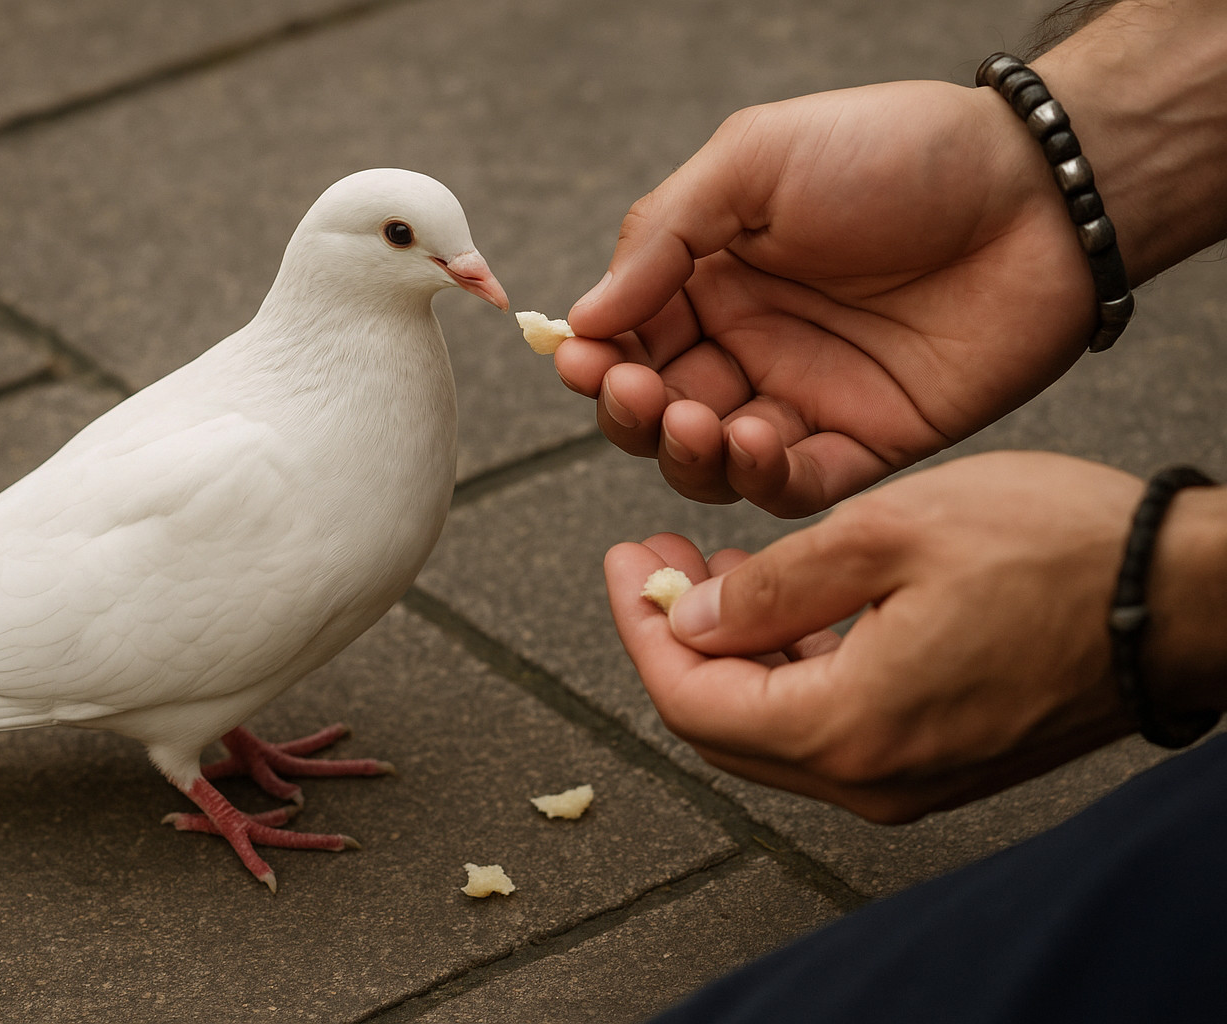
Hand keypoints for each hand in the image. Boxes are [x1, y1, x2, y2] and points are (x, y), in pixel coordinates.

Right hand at [560, 81, 1095, 517]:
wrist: (1038, 189)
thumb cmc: (898, 152)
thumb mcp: (755, 162)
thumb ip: (662, 237)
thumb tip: (582, 317)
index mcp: (713, 275)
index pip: (629, 338)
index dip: (597, 358)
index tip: (582, 360)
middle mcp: (750, 342)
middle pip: (658, 411)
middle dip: (634, 413)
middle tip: (641, 393)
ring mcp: (806, 396)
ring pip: (713, 462)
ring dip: (689, 454)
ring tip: (700, 420)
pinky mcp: (866, 441)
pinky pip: (795, 486)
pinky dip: (761, 480)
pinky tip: (754, 444)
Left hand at [605, 452, 1143, 822]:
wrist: (1189, 599)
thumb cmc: (1057, 552)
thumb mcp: (888, 533)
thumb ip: (772, 588)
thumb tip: (691, 623)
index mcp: (846, 728)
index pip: (689, 700)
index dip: (640, 627)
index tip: (624, 561)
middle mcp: (871, 778)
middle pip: (724, 723)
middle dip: (678, 639)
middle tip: (658, 561)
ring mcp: (911, 779)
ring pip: (777, 724)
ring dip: (735, 650)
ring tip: (716, 569)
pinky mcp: (944, 759)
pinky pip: (834, 725)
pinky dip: (794, 665)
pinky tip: (791, 602)